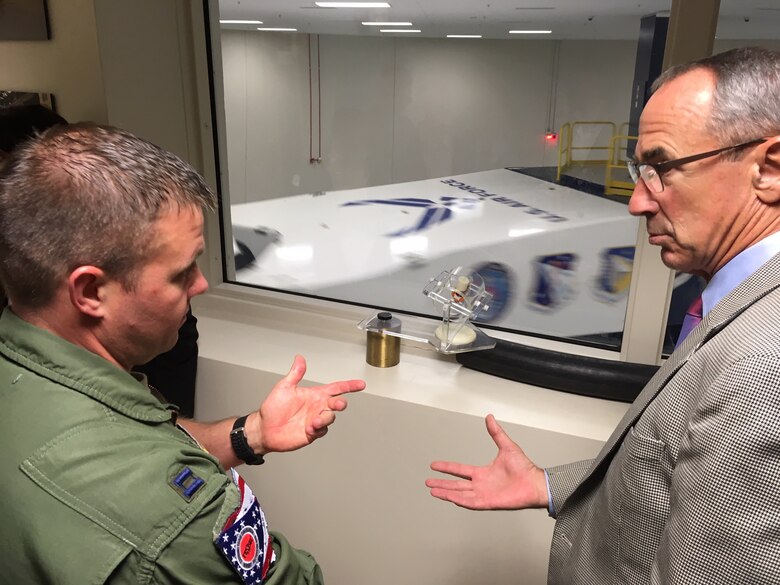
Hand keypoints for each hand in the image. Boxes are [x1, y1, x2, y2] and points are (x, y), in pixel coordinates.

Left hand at [247, 355, 364, 453]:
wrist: (264, 429)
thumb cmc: (272, 408)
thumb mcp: (284, 387)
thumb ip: (295, 374)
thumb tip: (300, 358)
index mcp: (314, 395)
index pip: (336, 388)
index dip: (349, 386)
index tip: (361, 384)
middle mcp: (317, 407)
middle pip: (337, 403)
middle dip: (340, 403)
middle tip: (336, 404)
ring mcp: (316, 420)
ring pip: (331, 417)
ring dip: (326, 417)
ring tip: (315, 420)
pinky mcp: (312, 433)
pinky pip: (322, 430)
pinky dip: (319, 428)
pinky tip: (309, 427)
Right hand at [426, 414, 547, 509]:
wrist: (535, 483)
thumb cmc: (524, 468)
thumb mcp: (507, 446)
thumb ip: (496, 433)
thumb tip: (489, 417)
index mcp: (482, 473)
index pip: (460, 470)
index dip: (447, 468)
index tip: (434, 465)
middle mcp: (480, 484)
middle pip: (456, 484)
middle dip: (441, 484)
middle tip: (427, 482)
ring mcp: (483, 494)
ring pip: (459, 494)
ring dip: (446, 493)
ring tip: (433, 491)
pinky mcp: (489, 502)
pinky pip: (471, 502)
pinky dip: (459, 500)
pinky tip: (449, 498)